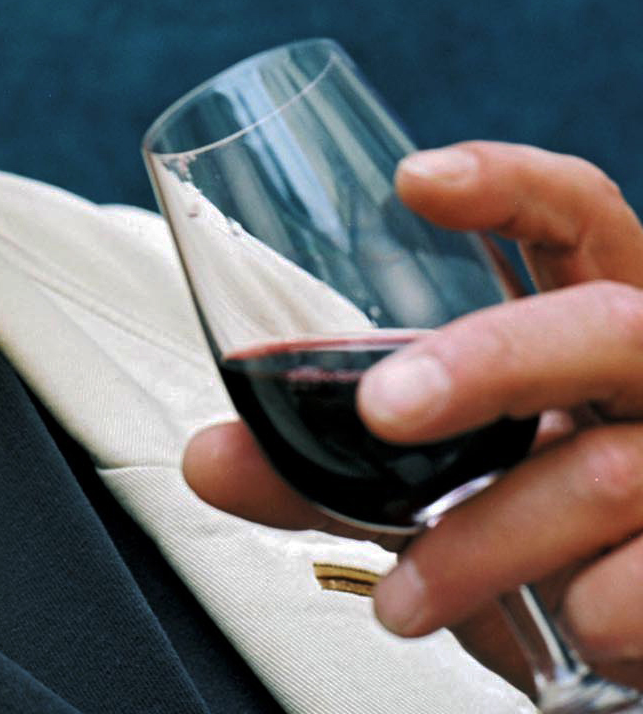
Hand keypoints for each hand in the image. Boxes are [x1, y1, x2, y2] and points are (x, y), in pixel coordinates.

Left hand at [183, 141, 642, 690]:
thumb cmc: (543, 529)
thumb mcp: (441, 486)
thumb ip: (329, 471)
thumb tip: (208, 458)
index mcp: (600, 318)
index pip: (576, 214)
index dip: (510, 183)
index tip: (409, 179)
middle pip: (609, 324)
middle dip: (489, 362)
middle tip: (384, 411)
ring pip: (606, 474)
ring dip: (485, 542)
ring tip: (404, 598)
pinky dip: (592, 610)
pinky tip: (561, 630)